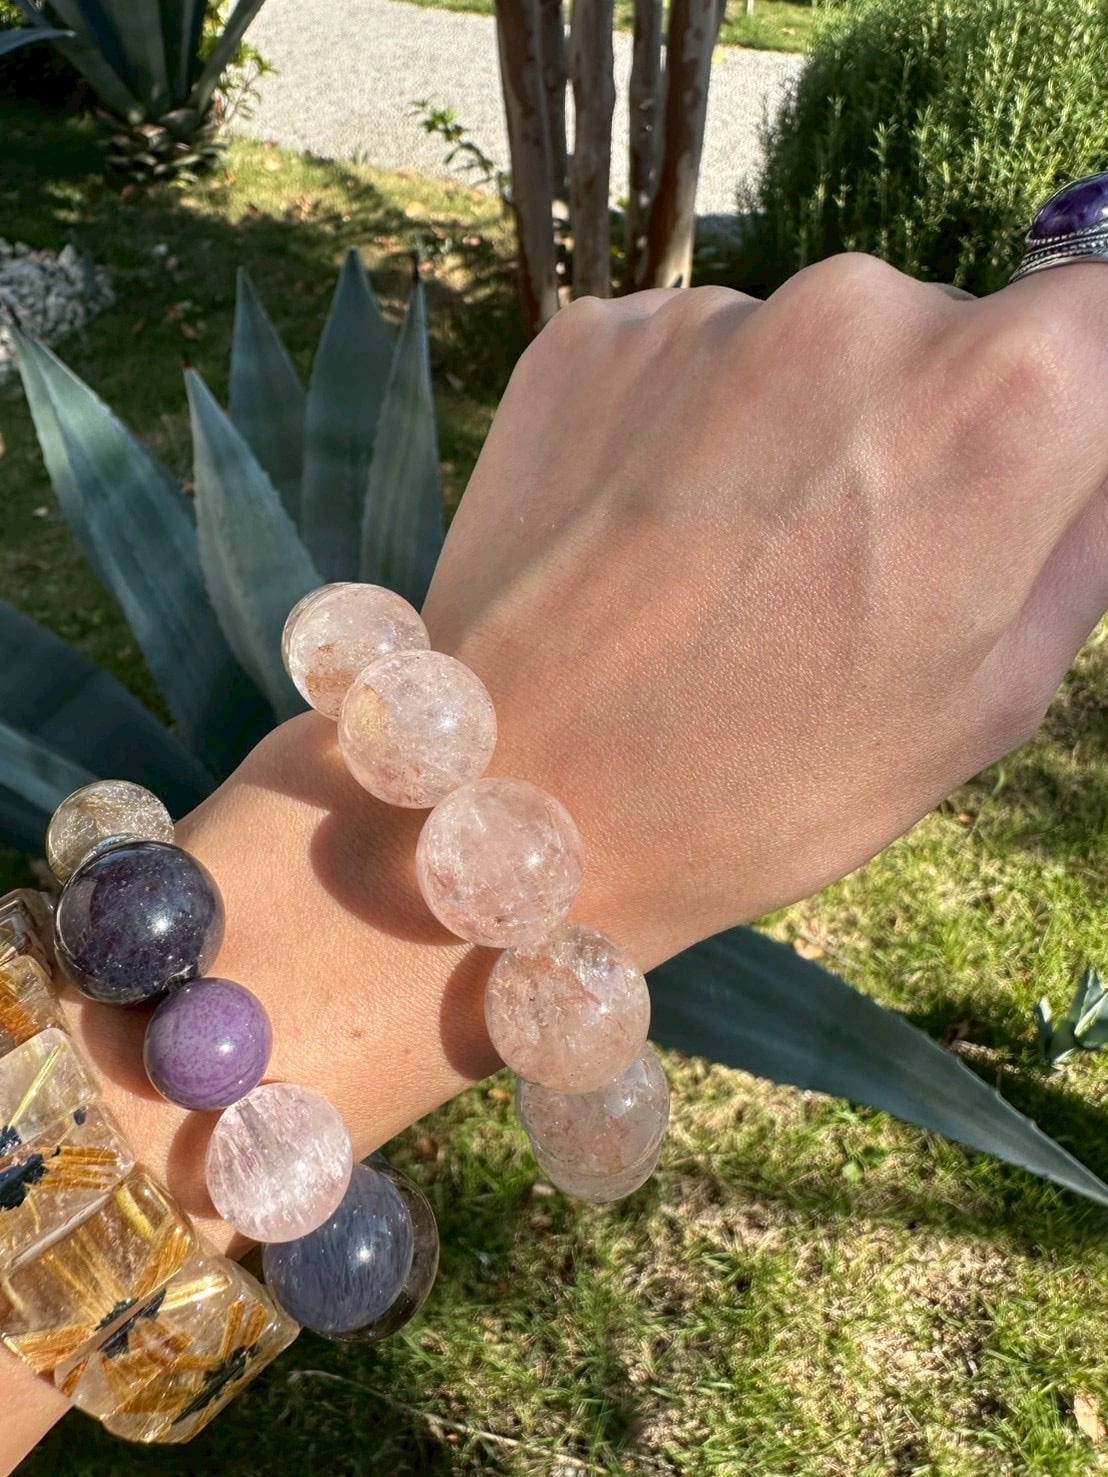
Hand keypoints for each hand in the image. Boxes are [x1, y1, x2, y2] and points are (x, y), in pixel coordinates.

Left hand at [421, 256, 1107, 968]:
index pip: (1104, 314)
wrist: (516, 803)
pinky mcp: (588, 335)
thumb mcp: (992, 697)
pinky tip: (646, 542)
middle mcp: (855, 309)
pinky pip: (686, 361)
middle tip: (841, 566)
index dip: (1076, 401)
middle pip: (941, 330)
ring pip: (803, 349)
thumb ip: (1086, 534)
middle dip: (919, 428)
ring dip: (790, 430)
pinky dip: (684, 430)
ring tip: (724, 570)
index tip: (1019, 474)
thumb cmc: (768, 787)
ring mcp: (707, 314)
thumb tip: (1091, 448)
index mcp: (1000, 400)